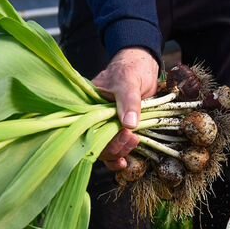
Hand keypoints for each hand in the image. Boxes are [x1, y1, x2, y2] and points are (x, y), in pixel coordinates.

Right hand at [93, 47, 158, 170]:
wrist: (144, 67)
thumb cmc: (131, 69)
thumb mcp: (129, 81)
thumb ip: (128, 101)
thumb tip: (129, 124)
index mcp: (89, 106)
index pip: (86, 128)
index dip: (101, 138)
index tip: (123, 133)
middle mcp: (95, 118)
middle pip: (96, 143)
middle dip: (114, 146)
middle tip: (131, 137)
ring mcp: (107, 126)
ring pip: (106, 149)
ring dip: (120, 151)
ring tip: (134, 141)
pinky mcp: (119, 132)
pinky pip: (115, 150)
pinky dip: (119, 158)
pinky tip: (125, 161)